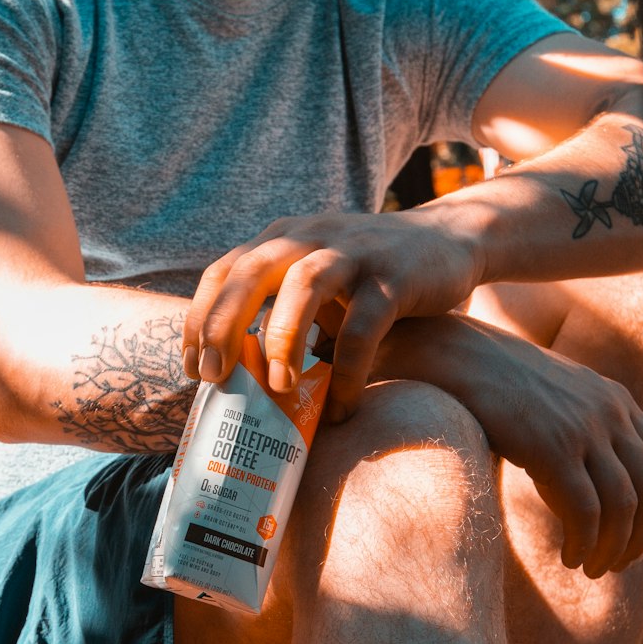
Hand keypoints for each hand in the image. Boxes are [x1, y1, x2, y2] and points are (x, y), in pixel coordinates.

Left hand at [182, 209, 484, 420]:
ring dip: (282, 339)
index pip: (224, 272)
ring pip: (302, 286)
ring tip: (278, 388)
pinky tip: (343, 406)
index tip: (191, 368)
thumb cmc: (372, 277)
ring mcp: (353, 253)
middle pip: (250, 273)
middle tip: (212, 378)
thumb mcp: (317, 279)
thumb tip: (239, 379)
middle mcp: (310, 237)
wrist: (452, 239)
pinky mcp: (394, 277)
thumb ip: (280, 308)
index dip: (198, 319)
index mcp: (282, 238)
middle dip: (221, 327)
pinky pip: (363, 327)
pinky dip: (348, 371)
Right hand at [462, 328, 642, 576]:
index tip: (641, 537)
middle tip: (617, 563)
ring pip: (622, 506)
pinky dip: (583, 542)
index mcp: (614, 398)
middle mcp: (609, 412)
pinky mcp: (553, 448)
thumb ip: (578, 423)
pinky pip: (585, 510)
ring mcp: (584, 430)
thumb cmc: (492, 380)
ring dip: (612, 548)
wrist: (456, 355)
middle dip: (640, 536)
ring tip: (591, 568)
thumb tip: (581, 470)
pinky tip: (569, 557)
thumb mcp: (552, 394)